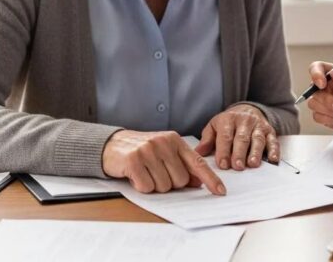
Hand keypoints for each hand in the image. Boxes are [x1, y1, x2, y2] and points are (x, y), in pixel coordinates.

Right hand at [102, 130, 225, 194]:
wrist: (112, 144)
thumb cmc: (142, 150)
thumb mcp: (164, 153)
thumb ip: (181, 165)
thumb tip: (198, 182)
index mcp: (175, 140)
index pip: (197, 163)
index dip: (210, 179)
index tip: (220, 191)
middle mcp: (163, 143)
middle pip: (180, 180)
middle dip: (169, 183)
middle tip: (155, 173)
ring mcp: (148, 151)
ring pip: (164, 186)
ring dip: (154, 185)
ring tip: (145, 172)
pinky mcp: (134, 160)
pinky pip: (146, 187)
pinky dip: (141, 186)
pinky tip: (135, 175)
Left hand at [195, 105, 278, 169]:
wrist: (247, 110)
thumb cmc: (228, 123)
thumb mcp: (214, 126)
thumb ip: (207, 140)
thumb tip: (198, 154)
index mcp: (228, 120)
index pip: (225, 136)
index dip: (224, 150)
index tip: (222, 164)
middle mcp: (244, 121)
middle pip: (242, 138)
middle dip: (239, 153)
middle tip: (237, 166)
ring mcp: (258, 126)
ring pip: (258, 139)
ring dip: (256, 152)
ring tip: (252, 164)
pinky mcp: (270, 131)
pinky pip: (273, 140)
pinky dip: (274, 150)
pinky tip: (273, 160)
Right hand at [306, 61, 332, 133]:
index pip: (317, 68)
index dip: (316, 74)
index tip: (322, 83)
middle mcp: (326, 87)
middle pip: (313, 89)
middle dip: (327, 100)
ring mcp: (323, 101)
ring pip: (313, 104)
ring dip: (329, 111)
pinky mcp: (323, 114)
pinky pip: (317, 116)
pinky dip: (329, 119)